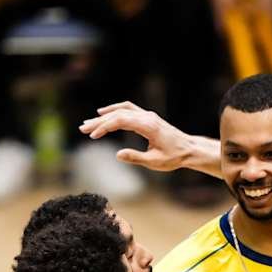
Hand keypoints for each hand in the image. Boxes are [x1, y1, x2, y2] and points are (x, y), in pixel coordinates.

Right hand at [79, 101, 194, 172]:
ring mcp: (147, 115)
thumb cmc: (173, 157)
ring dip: (104, 115)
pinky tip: (104, 113)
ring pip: (122, 110)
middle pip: (118, 114)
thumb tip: (117, 155)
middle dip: (99, 122)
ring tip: (89, 122)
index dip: (105, 127)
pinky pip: (128, 109)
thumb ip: (135, 157)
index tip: (93, 136)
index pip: (121, 121)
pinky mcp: (147, 117)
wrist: (188, 149)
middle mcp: (147, 117)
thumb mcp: (154, 162)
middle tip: (83, 128)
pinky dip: (115, 110)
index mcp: (148, 126)